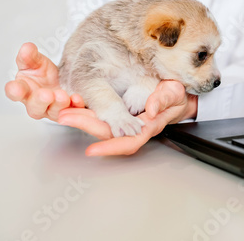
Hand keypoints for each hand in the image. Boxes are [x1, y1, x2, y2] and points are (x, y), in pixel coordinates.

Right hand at [5, 42, 84, 120]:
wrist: (62, 79)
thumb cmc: (43, 73)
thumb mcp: (36, 61)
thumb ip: (30, 56)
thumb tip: (27, 47)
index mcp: (23, 90)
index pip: (14, 92)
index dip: (14, 91)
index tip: (16, 87)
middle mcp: (36, 103)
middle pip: (35, 107)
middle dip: (40, 101)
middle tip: (46, 94)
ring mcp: (53, 109)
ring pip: (53, 111)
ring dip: (58, 104)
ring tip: (62, 96)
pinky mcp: (69, 110)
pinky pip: (72, 111)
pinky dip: (75, 105)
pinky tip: (76, 98)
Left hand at [58, 80, 197, 155]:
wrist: (178, 96)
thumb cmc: (178, 97)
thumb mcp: (175, 94)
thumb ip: (164, 100)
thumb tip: (150, 109)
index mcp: (148, 126)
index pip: (128, 141)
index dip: (110, 147)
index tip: (93, 150)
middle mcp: (133, 126)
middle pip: (107, 132)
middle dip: (85, 125)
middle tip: (65, 117)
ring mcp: (125, 119)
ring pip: (102, 124)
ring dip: (82, 118)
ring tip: (64, 112)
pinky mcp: (119, 111)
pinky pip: (102, 114)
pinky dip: (87, 111)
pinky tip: (75, 105)